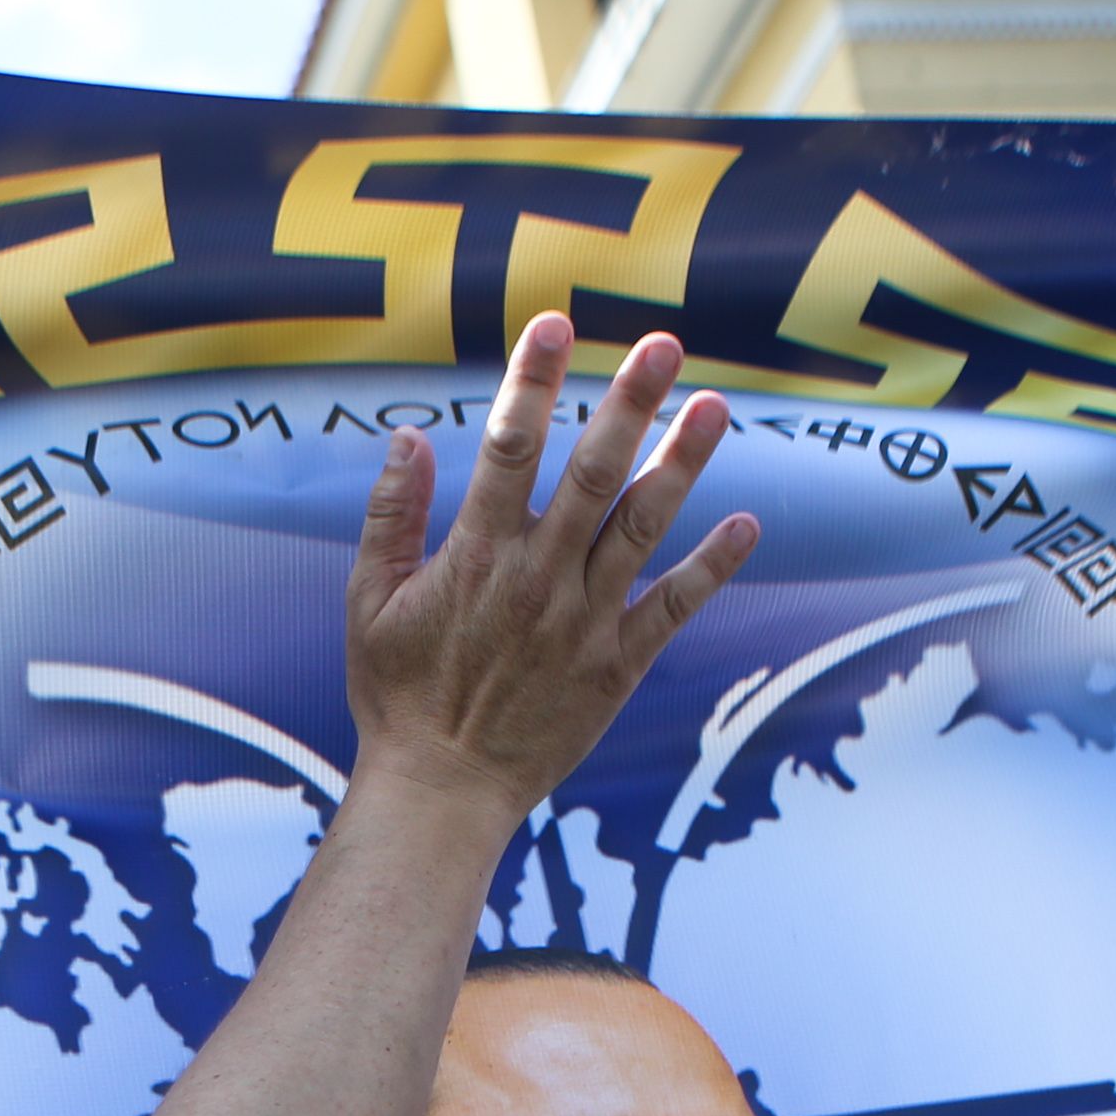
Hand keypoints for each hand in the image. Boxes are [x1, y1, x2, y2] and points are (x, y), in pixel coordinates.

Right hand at [340, 313, 756, 819]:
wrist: (442, 792)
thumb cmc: (398, 697)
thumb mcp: (369, 603)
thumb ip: (389, 517)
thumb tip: (407, 436)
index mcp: (474, 556)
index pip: (507, 447)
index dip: (532, 380)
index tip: (556, 323)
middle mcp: (536, 580)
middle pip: (591, 475)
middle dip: (627, 405)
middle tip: (663, 345)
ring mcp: (582, 623)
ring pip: (641, 529)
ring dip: (682, 465)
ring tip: (714, 406)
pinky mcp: (616, 666)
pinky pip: (673, 609)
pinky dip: (711, 569)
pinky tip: (746, 525)